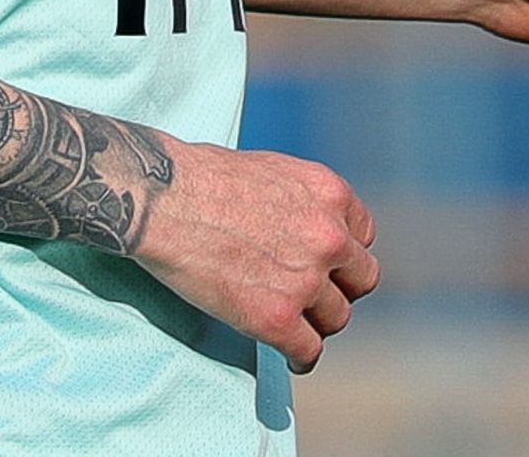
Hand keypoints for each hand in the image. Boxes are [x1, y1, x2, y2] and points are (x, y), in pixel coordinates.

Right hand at [130, 139, 379, 372]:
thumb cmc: (203, 177)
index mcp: (331, 194)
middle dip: (340, 289)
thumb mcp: (273, 170)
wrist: (165, 201)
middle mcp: (329, 237)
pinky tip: (292, 359)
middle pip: (360, 280)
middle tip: (316, 298)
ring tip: (297, 327)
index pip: (363, 237)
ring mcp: (305, 280)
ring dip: (317, 324)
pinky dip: (301, 359)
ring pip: (336, 318)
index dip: (343, 254)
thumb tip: (301, 224)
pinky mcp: (276, 318)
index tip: (328, 266)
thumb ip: (302, 201)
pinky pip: (307, 350)